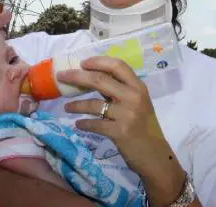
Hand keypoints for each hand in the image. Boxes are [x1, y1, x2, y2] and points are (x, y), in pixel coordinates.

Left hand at [58, 57, 186, 205]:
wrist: (154, 154)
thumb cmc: (144, 126)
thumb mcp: (138, 103)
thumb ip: (120, 90)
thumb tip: (92, 79)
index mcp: (138, 86)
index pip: (118, 65)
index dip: (98, 61)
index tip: (82, 62)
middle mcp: (133, 97)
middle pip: (100, 79)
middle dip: (77, 76)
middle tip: (62, 76)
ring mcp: (127, 115)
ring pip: (94, 104)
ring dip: (76, 105)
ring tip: (66, 107)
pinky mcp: (119, 132)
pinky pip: (95, 124)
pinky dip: (84, 123)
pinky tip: (78, 124)